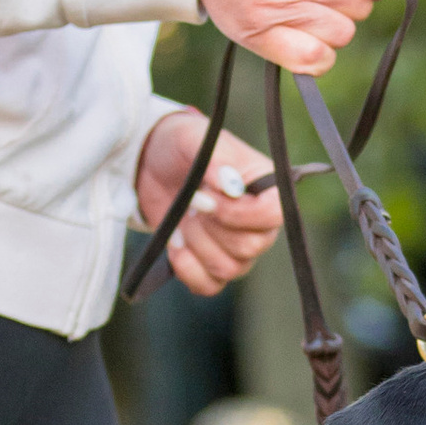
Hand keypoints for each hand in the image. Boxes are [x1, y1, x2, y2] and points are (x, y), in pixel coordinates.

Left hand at [135, 108, 279, 296]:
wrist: (151, 163)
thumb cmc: (182, 145)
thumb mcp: (195, 138)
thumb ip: (217, 158)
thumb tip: (231, 186)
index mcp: (266, 187)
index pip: (274, 214)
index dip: (239, 213)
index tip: (206, 195)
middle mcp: (259, 222)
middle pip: (250, 247)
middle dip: (211, 227)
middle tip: (192, 201)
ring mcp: (237, 247)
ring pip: (229, 269)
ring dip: (197, 245)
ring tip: (183, 217)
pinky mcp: (211, 263)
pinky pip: (209, 286)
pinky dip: (188, 270)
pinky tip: (175, 245)